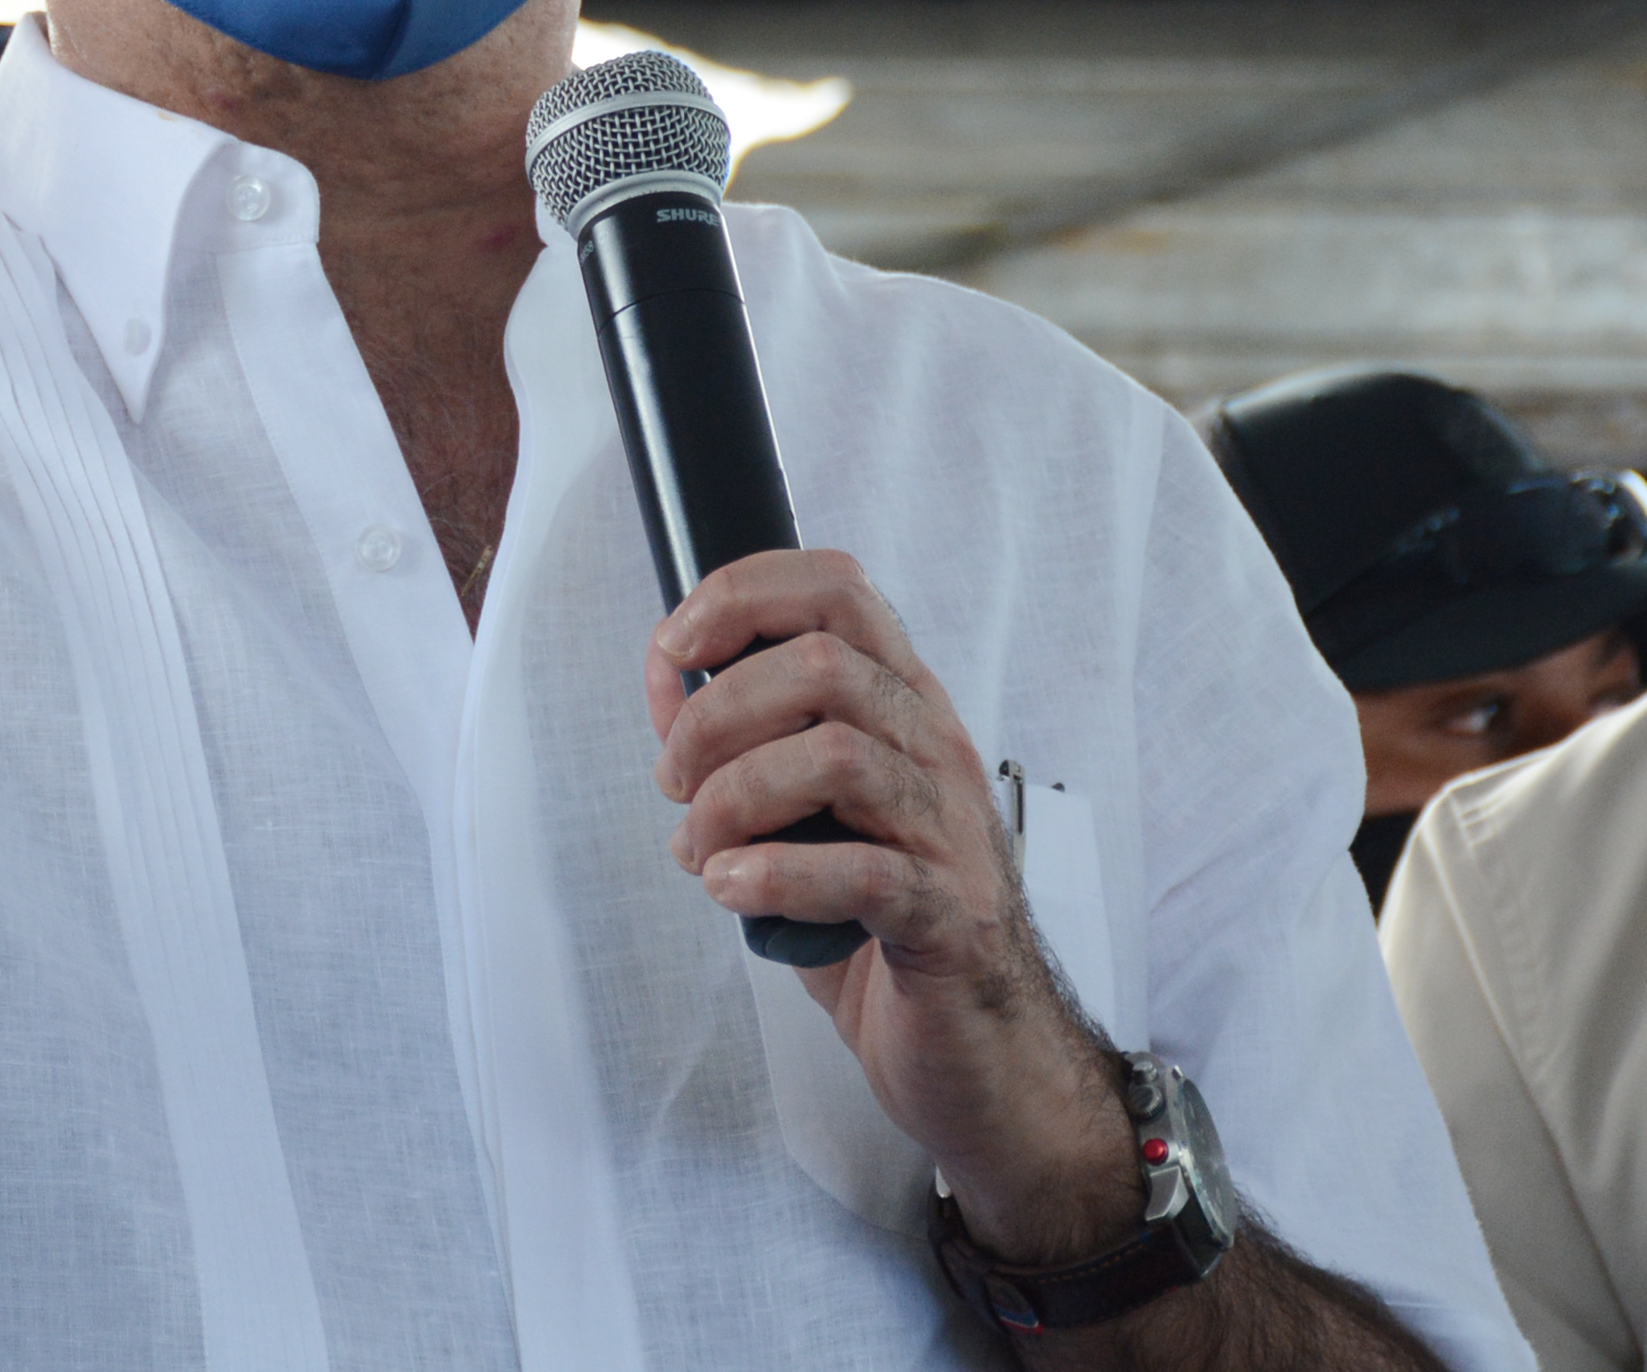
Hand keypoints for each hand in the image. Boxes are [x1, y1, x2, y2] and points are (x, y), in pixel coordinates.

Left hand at [649, 550, 1141, 1265]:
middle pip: (822, 665)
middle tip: (676, 786)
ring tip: (701, 853)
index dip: (742, 596)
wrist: (982, 1056)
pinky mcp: (949, 920)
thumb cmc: (883, 929)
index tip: (672, 646)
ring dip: (734, 800)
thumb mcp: (803, 820)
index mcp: (902, 710)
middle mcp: (935, 752)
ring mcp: (950, 834)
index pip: (839, 590)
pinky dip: (776, 875)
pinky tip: (733, 891)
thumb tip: (664, 679)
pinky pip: (864, 872)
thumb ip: (741, 748)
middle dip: (715, 716)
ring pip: (838, 756)